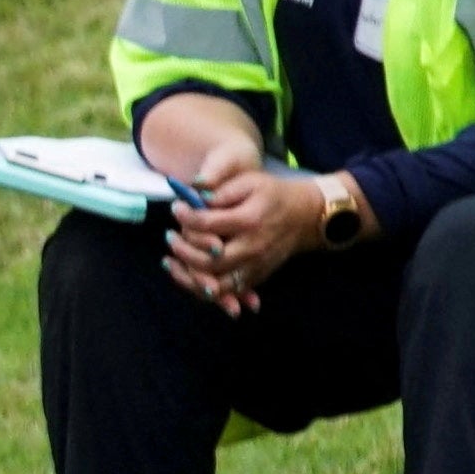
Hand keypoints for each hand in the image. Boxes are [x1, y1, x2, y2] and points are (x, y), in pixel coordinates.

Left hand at [160, 166, 332, 306]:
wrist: (305, 216)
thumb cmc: (272, 195)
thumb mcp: (250, 181)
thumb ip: (222, 189)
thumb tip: (194, 195)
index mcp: (250, 220)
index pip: (208, 224)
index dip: (186, 216)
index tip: (176, 208)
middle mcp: (252, 248)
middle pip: (209, 260)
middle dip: (183, 250)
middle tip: (169, 236)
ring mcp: (255, 266)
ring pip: (216, 285)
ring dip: (188, 276)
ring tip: (170, 261)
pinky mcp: (256, 278)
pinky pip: (227, 292)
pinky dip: (203, 289)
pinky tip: (186, 274)